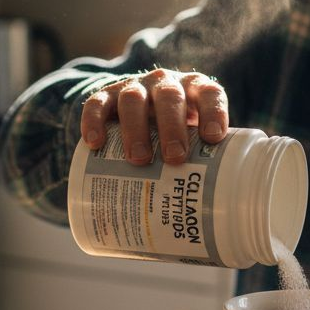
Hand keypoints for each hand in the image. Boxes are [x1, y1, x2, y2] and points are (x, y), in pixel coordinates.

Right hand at [80, 68, 228, 164]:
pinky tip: (95, 143)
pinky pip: (97, 104)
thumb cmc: (175, 136)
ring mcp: (135, 87)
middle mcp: (165, 84)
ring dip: (136, 128)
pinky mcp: (107, 95)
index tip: (212, 138)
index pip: (209, 94)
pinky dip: (94, 122)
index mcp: (194, 91)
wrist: (138, 111)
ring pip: (133, 99)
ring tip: (138, 159)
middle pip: (170, 97)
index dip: (213, 112)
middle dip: (172, 126)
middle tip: (174, 158)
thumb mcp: (192, 140)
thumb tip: (215, 226)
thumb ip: (203, 165)